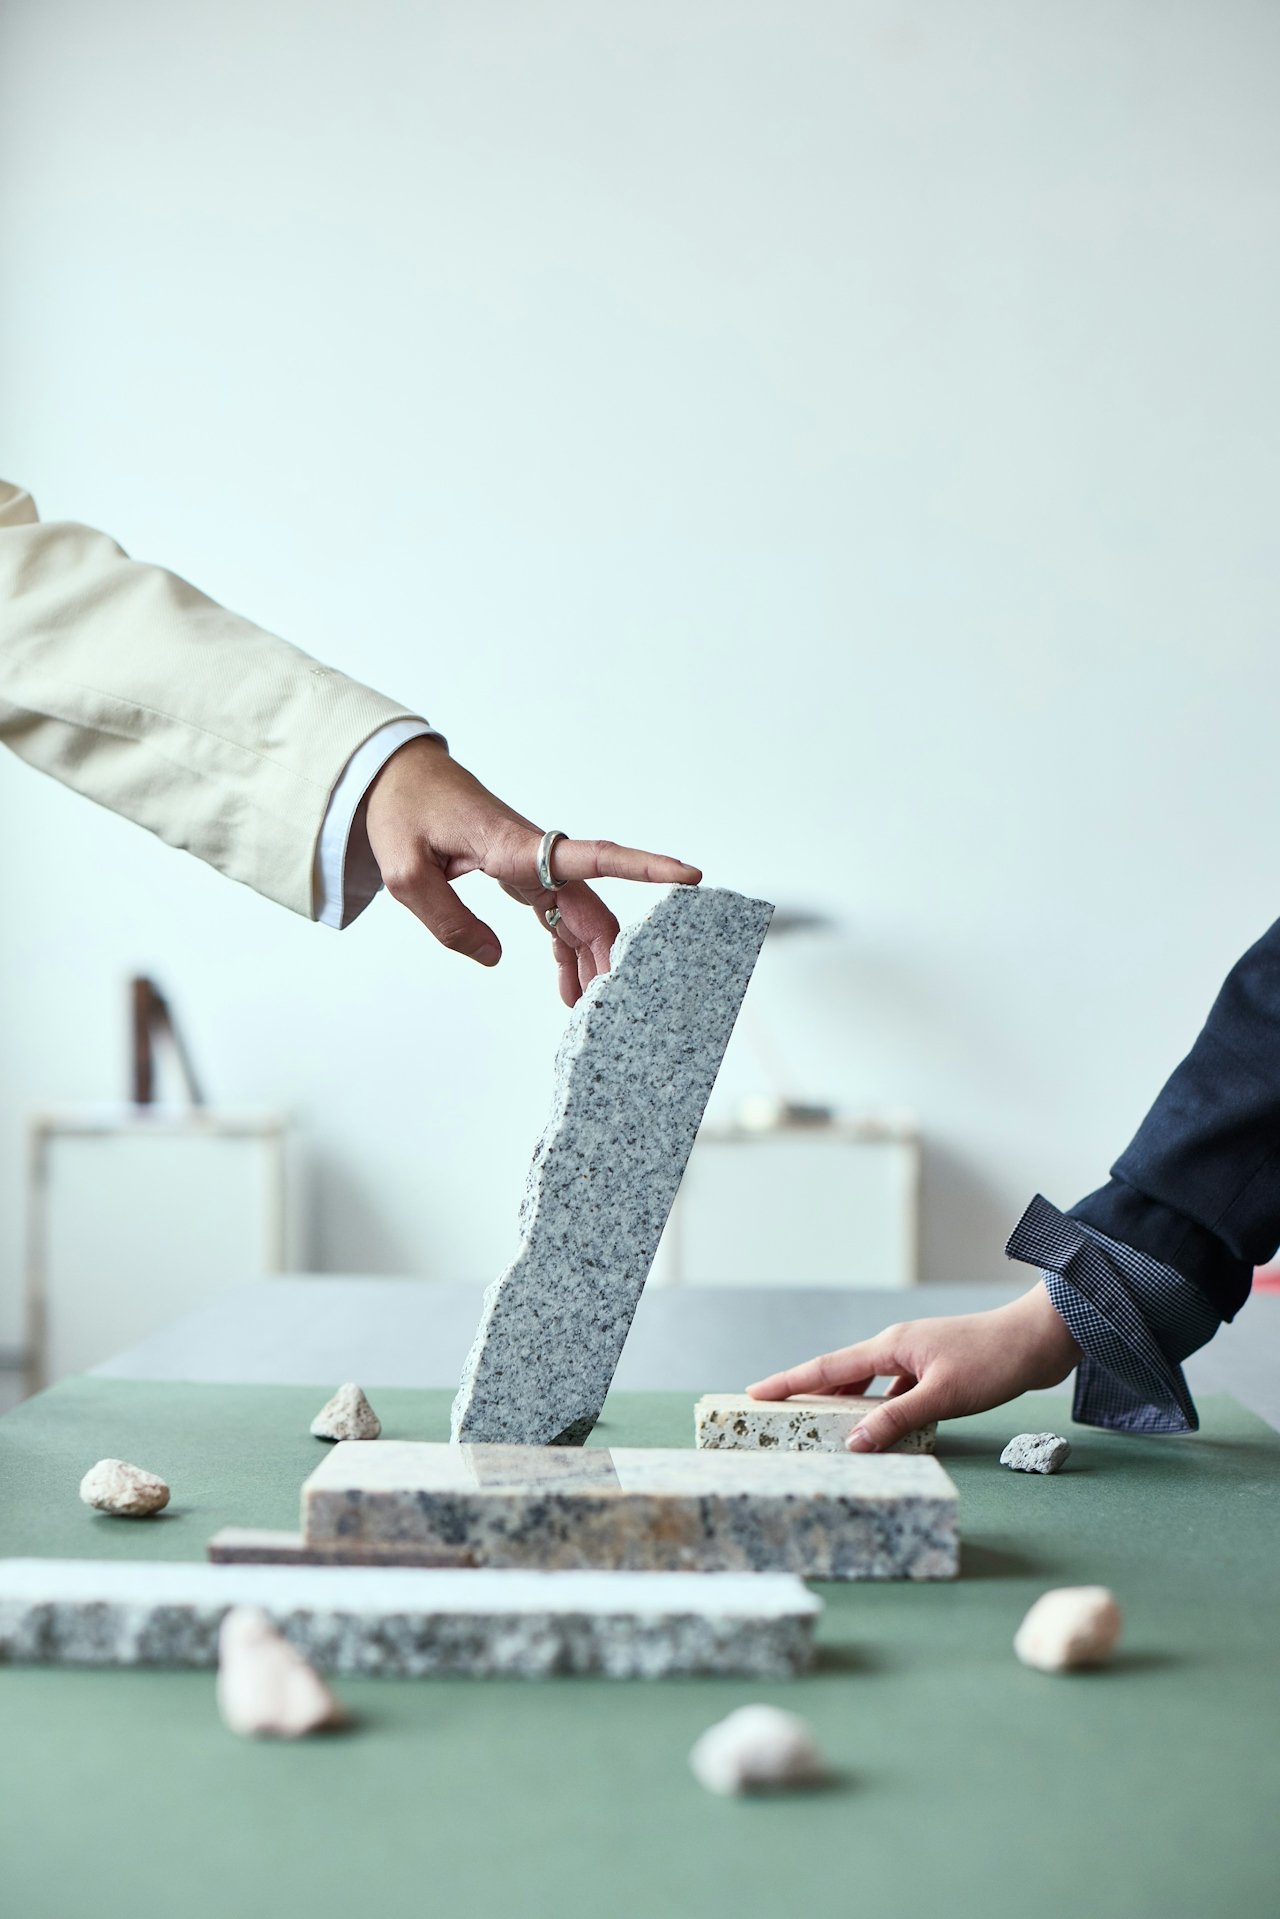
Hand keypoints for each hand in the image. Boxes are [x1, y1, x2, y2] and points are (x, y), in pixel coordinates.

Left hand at [363, 736, 700, 1005]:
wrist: (398, 777)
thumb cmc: (404, 811)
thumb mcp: (406, 871)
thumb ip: (448, 919)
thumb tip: (493, 958)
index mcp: (512, 846)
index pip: (592, 856)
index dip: (645, 866)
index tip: (689, 874)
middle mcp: (534, 856)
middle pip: (591, 908)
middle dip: (612, 956)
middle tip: (617, 1007)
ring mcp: (531, 866)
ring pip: (579, 918)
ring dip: (591, 960)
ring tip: (593, 1010)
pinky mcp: (521, 876)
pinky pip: (556, 918)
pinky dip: (566, 952)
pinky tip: (570, 987)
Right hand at [745, 1283, 1081, 1450]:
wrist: (1042, 1340)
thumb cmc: (994, 1360)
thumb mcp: (943, 1395)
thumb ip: (897, 1419)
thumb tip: (855, 1442)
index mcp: (891, 1346)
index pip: (828, 1368)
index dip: (790, 1381)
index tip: (754, 1392)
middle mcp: (898, 1349)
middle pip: (842, 1375)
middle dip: (808, 1393)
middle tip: (775, 1414)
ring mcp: (919, 1359)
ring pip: (871, 1387)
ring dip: (849, 1407)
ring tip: (823, 1431)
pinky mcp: (939, 1371)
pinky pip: (899, 1394)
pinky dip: (886, 1413)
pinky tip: (887, 1433)